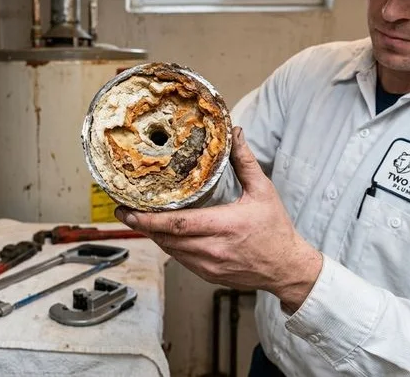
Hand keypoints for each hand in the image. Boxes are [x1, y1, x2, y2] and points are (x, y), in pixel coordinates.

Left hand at [115, 126, 322, 311]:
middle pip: (167, 238)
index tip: (129, 210)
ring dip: (154, 235)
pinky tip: (162, 233)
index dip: (150, 219)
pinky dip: (169, 245)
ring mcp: (209, 265)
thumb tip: (235, 133)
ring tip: (138, 219)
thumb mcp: (263, 191)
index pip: (179, 224)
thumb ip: (245, 162)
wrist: (287, 268)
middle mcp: (214, 249)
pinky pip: (180, 259)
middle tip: (123, 211)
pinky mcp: (207, 274)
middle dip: (142, 225)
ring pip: (170, 250)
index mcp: (226, 226)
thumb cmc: (275, 230)